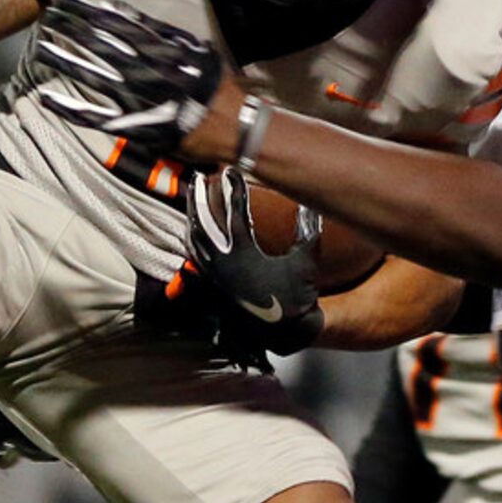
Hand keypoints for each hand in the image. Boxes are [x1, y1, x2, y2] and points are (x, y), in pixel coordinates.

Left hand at [33, 0, 223, 154]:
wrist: (232, 125)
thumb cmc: (214, 87)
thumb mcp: (192, 48)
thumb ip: (158, 31)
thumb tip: (122, 12)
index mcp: (158, 49)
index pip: (114, 25)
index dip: (87, 13)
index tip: (66, 2)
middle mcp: (144, 71)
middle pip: (98, 45)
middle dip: (70, 31)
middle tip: (46, 17)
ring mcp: (137, 99)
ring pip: (92, 75)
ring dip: (64, 60)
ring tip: (39, 47)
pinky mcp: (134, 126)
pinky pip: (96, 117)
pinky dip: (70, 109)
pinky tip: (47, 99)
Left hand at [187, 169, 323, 356]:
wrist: (284, 332)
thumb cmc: (297, 297)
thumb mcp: (305, 260)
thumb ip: (308, 230)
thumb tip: (309, 203)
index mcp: (244, 254)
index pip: (234, 213)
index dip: (233, 189)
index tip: (231, 170)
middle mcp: (224, 263)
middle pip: (202, 222)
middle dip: (199, 196)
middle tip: (197, 176)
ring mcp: (216, 275)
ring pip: (194, 239)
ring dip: (191, 215)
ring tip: (191, 197)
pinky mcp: (214, 285)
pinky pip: (195, 257)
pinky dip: (192, 239)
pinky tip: (193, 229)